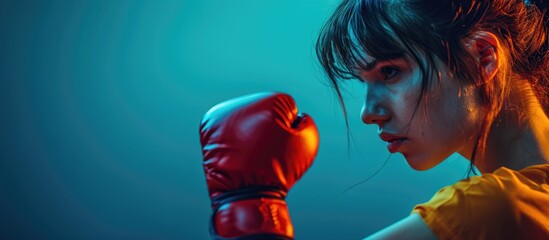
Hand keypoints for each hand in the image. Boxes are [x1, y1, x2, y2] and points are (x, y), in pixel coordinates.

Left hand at [199, 92, 318, 238]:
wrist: (245, 193)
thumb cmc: (277, 171)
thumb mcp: (306, 145)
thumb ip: (307, 123)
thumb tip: (297, 117)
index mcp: (269, 101)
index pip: (286, 106)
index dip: (288, 127)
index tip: (280, 145)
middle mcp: (243, 103)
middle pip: (263, 109)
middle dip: (267, 126)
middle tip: (266, 151)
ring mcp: (223, 114)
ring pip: (244, 118)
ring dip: (249, 131)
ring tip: (250, 153)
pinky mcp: (208, 126)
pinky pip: (227, 127)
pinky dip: (232, 138)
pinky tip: (237, 152)